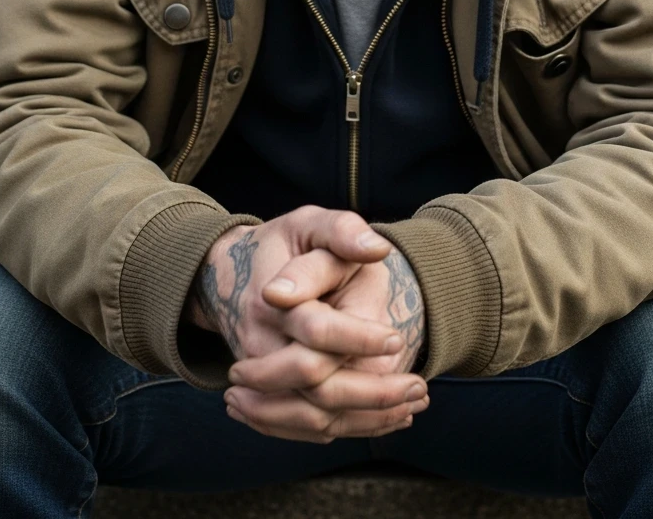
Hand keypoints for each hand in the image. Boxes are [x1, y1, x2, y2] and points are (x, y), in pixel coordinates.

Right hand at [184, 205, 428, 441]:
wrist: (233, 274)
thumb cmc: (283, 245)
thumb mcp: (310, 224)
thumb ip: (341, 231)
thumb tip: (377, 248)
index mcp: (271, 302)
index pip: (316, 331)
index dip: (359, 337)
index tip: (397, 337)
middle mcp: (261, 346)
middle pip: (316, 388)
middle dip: (372, 394)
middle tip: (419, 387)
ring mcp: (263, 378)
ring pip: (313, 417)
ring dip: (367, 419)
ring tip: (413, 406)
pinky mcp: (270, 397)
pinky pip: (307, 427)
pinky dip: (350, 428)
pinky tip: (389, 419)